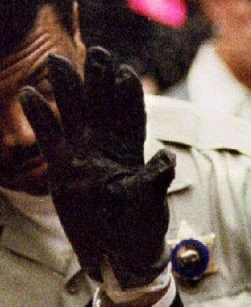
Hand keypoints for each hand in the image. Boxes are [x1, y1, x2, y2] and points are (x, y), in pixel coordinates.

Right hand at [19, 48, 175, 287]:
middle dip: (99, 81)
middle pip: (103, 108)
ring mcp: (85, 156)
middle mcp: (108, 149)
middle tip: (96, 51)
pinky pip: (50, 138)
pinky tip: (28, 93)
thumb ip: (155, 180)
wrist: (118, 255)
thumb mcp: (152, 205)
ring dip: (67, 90)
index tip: (126, 73)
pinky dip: (41, 117)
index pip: (131, 118)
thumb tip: (165, 159)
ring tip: (56, 60)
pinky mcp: (63, 169)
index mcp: (132, 153)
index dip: (129, 96)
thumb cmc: (141, 230)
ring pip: (75, 116)